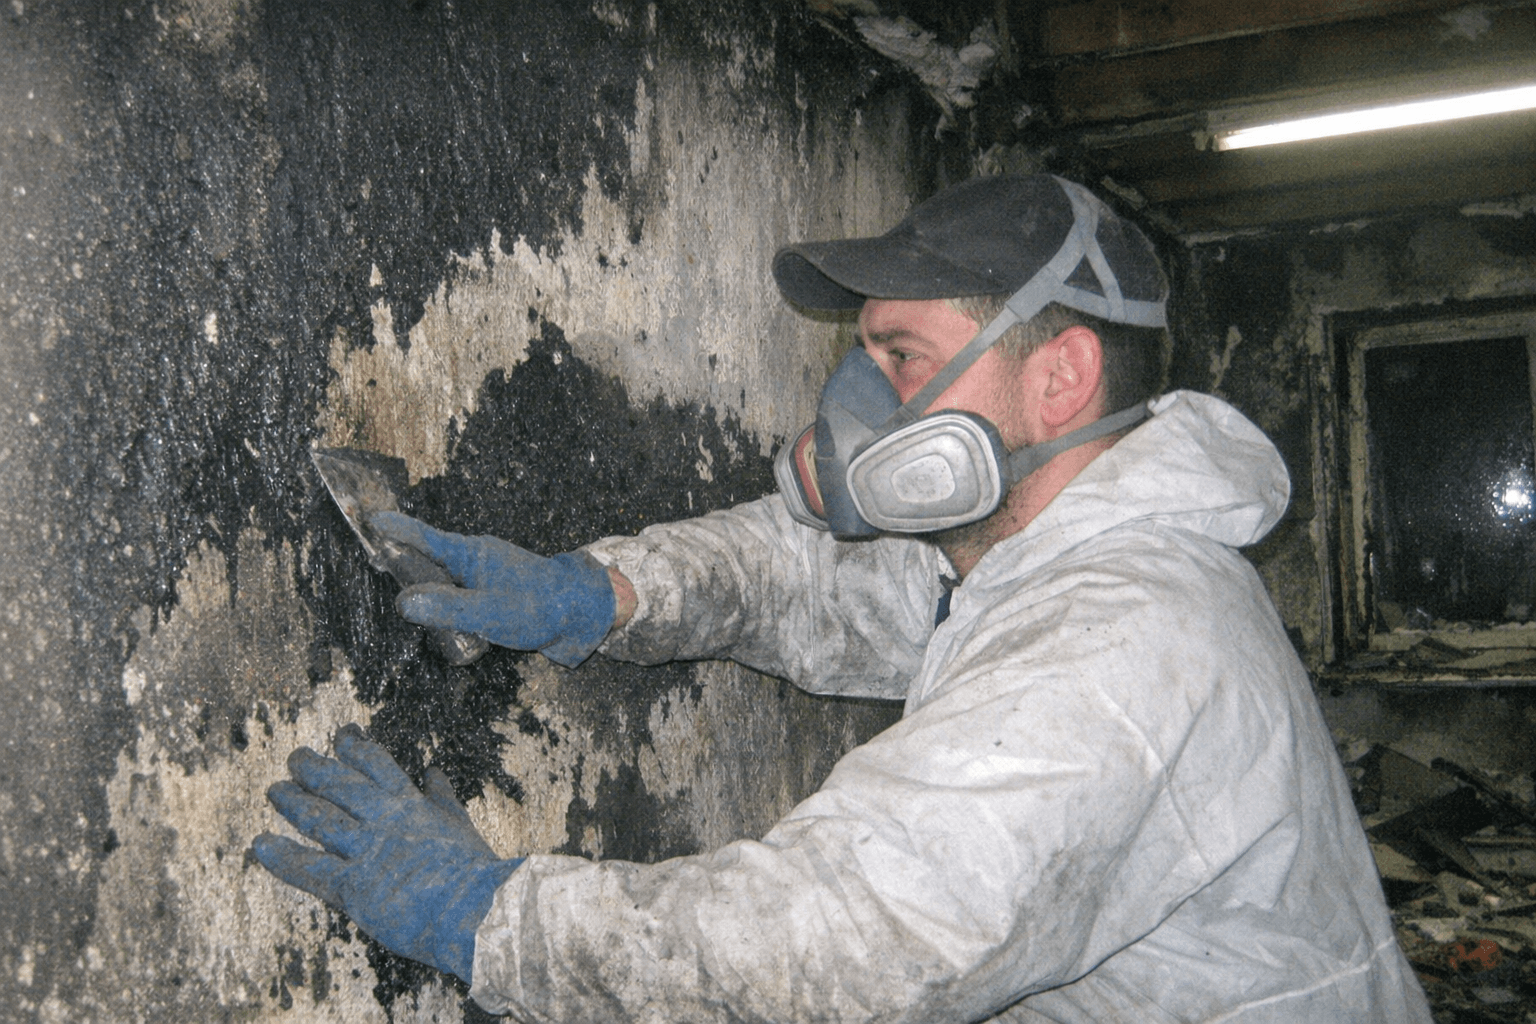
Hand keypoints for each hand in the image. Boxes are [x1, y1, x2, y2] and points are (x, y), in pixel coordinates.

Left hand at [252, 724, 522, 982]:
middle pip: (340, 784)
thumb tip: (433, 772)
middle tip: (295, 756)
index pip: (377, 764)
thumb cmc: (478, 870)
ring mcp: (365, 851)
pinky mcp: (353, 887)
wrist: (478, 907)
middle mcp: (383, 819)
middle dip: (314, 767)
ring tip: (274, 789)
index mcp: (412, 803)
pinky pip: (309, 868)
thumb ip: (443, 798)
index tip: (342, 735)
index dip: (355, 748)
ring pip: (320, 818)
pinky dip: (282, 857)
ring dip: (293, 802)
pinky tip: (261, 845)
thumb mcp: (461, 824)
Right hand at [368, 511, 615, 666]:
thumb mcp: (490, 611)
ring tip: (403, 599)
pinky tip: (441, 622)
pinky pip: (460, 594)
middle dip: (402, 560)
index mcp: (472, 556)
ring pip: (445, 579)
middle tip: (374, 562)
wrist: (582, 614)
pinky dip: (446, 603)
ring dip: (426, 588)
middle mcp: (476, 561)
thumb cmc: (540, 607)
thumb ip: (448, 608)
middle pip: (429, 558)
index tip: (371, 519)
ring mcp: (486, 577)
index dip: (397, 531)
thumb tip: (404, 602)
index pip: (426, 539)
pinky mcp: (495, 594)